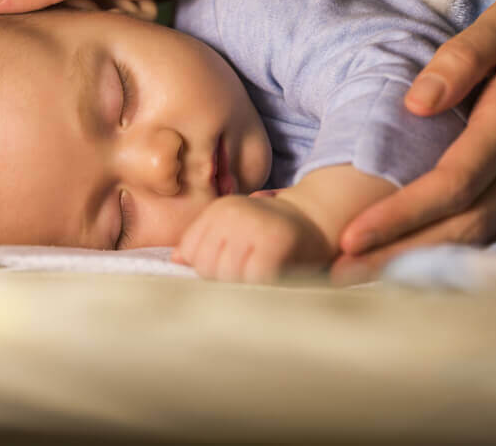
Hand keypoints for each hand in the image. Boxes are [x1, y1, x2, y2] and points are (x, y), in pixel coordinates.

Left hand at [172, 194, 333, 282]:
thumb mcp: (236, 231)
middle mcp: (232, 213)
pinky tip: (273, 279)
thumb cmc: (272, 233)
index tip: (229, 267)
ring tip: (260, 277)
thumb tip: (176, 259)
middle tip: (248, 275)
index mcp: (219, 209)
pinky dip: (262, 287)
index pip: (190, 251)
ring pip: (226, 276)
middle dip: (223, 280)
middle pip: (206, 266)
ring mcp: (253, 225)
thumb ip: (206, 243)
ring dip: (243, 286)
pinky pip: (253, 279)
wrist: (318, 219)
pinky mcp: (274, 243)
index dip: (206, 268)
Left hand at [332, 0, 495, 284]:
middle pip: (464, 225)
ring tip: (363, 280)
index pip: (454, 182)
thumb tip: (415, 104)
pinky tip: (418, 260)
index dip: (401, 214)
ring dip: (423, 262)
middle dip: (399, 255)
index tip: (350, 237)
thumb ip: (466, 56)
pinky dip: (456, 250)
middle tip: (336, 278)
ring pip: (483, 235)